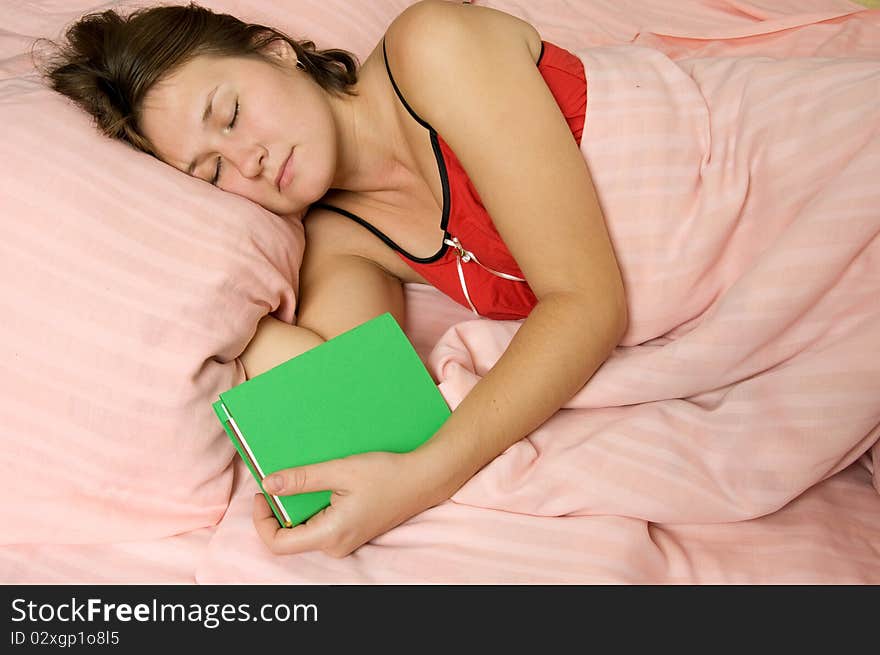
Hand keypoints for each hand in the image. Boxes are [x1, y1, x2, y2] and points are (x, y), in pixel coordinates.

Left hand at [252, 451, 444, 557]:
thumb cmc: (386, 474)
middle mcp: (335, 545)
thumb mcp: (340, 470)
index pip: (278, 543)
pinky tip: (322, 484)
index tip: (263, 493)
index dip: (262, 521)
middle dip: (279, 510)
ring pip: (304, 529)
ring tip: (303, 477)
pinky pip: (320, 524)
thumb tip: (269, 484)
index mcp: (330, 534)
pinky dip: (312, 506)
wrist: (422, 480)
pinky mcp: (349, 533)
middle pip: (289, 537)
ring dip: (296, 506)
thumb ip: (302, 479)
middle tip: (280, 479)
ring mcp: (343, 542)